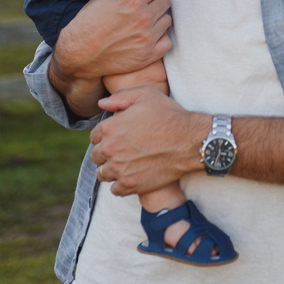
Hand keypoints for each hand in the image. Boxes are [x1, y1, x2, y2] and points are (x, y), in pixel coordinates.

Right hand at [49, 0, 172, 115]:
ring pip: (167, 21)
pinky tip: (148, 39)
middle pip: (165, 2)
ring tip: (143, 25)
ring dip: (158, 21)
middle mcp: (144, 17)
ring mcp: (147, 38)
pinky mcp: (148, 55)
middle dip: (155, 3)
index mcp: (133, 0)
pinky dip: (160, 40)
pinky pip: (168, 42)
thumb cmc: (88, 22)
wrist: (79, 53)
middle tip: (142, 11)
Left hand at [90, 86, 208, 196]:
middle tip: (121, 150)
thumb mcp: (145, 94)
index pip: (94, 136)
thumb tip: (102, 103)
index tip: (116, 136)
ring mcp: (120, 169)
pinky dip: (120, 184)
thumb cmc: (169, 115)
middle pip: (96, 155)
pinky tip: (130, 176)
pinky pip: (115, 189)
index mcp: (110, 128)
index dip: (104, 135)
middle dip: (105, 152)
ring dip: (110, 169)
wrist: (189, 140)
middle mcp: (110, 150)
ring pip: (102, 173)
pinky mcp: (131, 185)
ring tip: (123, 164)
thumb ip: (120, 97)